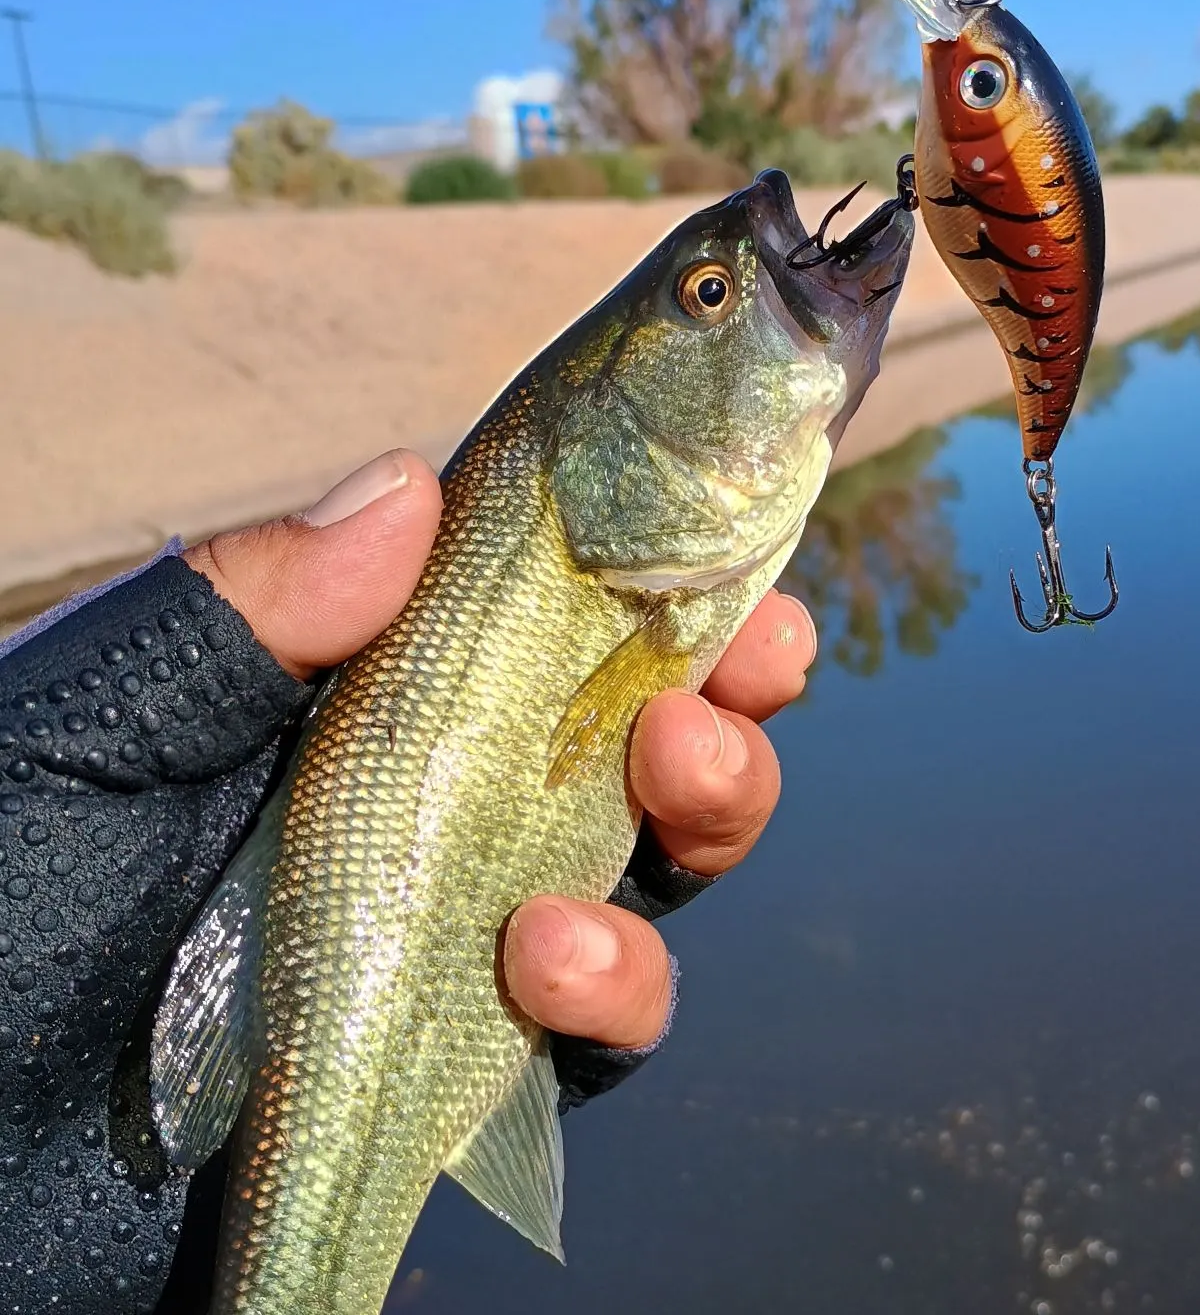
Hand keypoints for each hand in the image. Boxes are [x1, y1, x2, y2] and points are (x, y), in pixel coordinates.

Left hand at [184, 448, 815, 1054]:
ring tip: (674, 781)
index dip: (647, 568)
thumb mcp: (85, 737)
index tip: (720, 535)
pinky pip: (599, 1026)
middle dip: (721, 684)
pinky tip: (551, 960)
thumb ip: (237, 618)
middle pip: (633, 728)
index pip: (535, 613)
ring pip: (654, 864)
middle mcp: (432, 806)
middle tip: (758, 657)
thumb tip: (407, 485)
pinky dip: (614, 986)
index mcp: (356, 701)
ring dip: (711, 809)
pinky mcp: (471, 1069)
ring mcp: (461, 936)